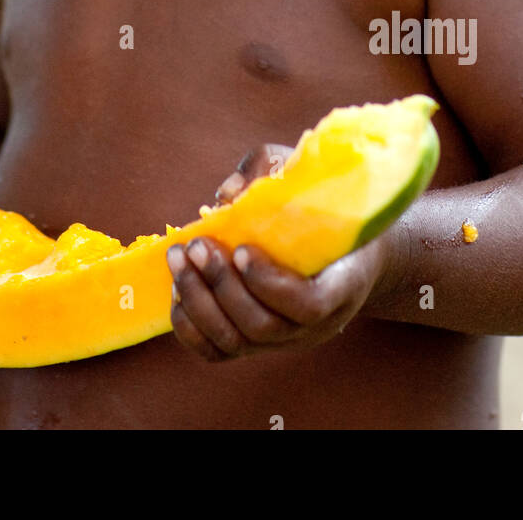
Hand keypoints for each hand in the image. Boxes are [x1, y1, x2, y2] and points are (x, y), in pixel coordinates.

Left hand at [166, 142, 395, 362]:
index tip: (241, 248)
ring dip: (198, 301)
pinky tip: (177, 289)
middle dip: (221, 284)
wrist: (344, 251)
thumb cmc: (324, 206)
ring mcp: (284, 339)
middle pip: (264, 326)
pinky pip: (216, 351)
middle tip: (197, 245)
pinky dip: (190, 326)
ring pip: (236, 342)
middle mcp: (315, 325)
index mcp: (342, 285)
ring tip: (179, 258)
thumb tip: (227, 192)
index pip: (309, 305)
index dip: (269, 283)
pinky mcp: (255, 343)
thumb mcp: (307, 175)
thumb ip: (269, 171)